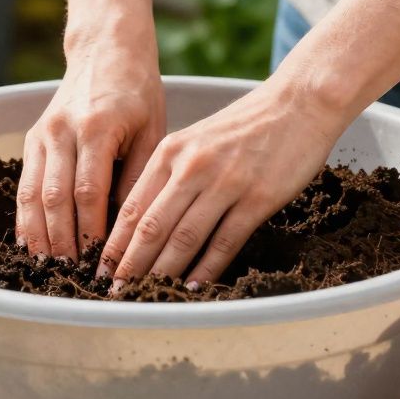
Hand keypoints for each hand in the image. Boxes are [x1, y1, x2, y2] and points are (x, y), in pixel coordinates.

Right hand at [16, 37, 164, 259]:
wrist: (106, 50)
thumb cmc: (138, 92)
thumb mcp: (152, 130)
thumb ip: (138, 176)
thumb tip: (129, 229)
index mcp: (96, 127)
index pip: (88, 192)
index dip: (92, 232)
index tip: (101, 262)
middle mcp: (61, 131)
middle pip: (55, 199)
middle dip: (63, 242)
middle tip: (73, 277)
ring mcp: (42, 134)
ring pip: (32, 195)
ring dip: (39, 236)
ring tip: (48, 269)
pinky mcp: (32, 138)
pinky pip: (24, 185)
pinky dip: (25, 218)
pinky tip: (31, 244)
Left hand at [97, 80, 341, 287]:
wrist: (298, 103)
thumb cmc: (246, 124)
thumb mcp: (196, 139)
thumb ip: (171, 173)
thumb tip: (146, 220)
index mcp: (171, 151)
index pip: (133, 206)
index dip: (114, 243)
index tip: (100, 268)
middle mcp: (192, 167)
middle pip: (152, 226)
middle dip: (129, 264)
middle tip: (115, 291)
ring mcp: (225, 183)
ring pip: (183, 238)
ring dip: (162, 272)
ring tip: (146, 295)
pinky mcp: (257, 199)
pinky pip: (224, 242)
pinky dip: (206, 269)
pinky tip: (192, 287)